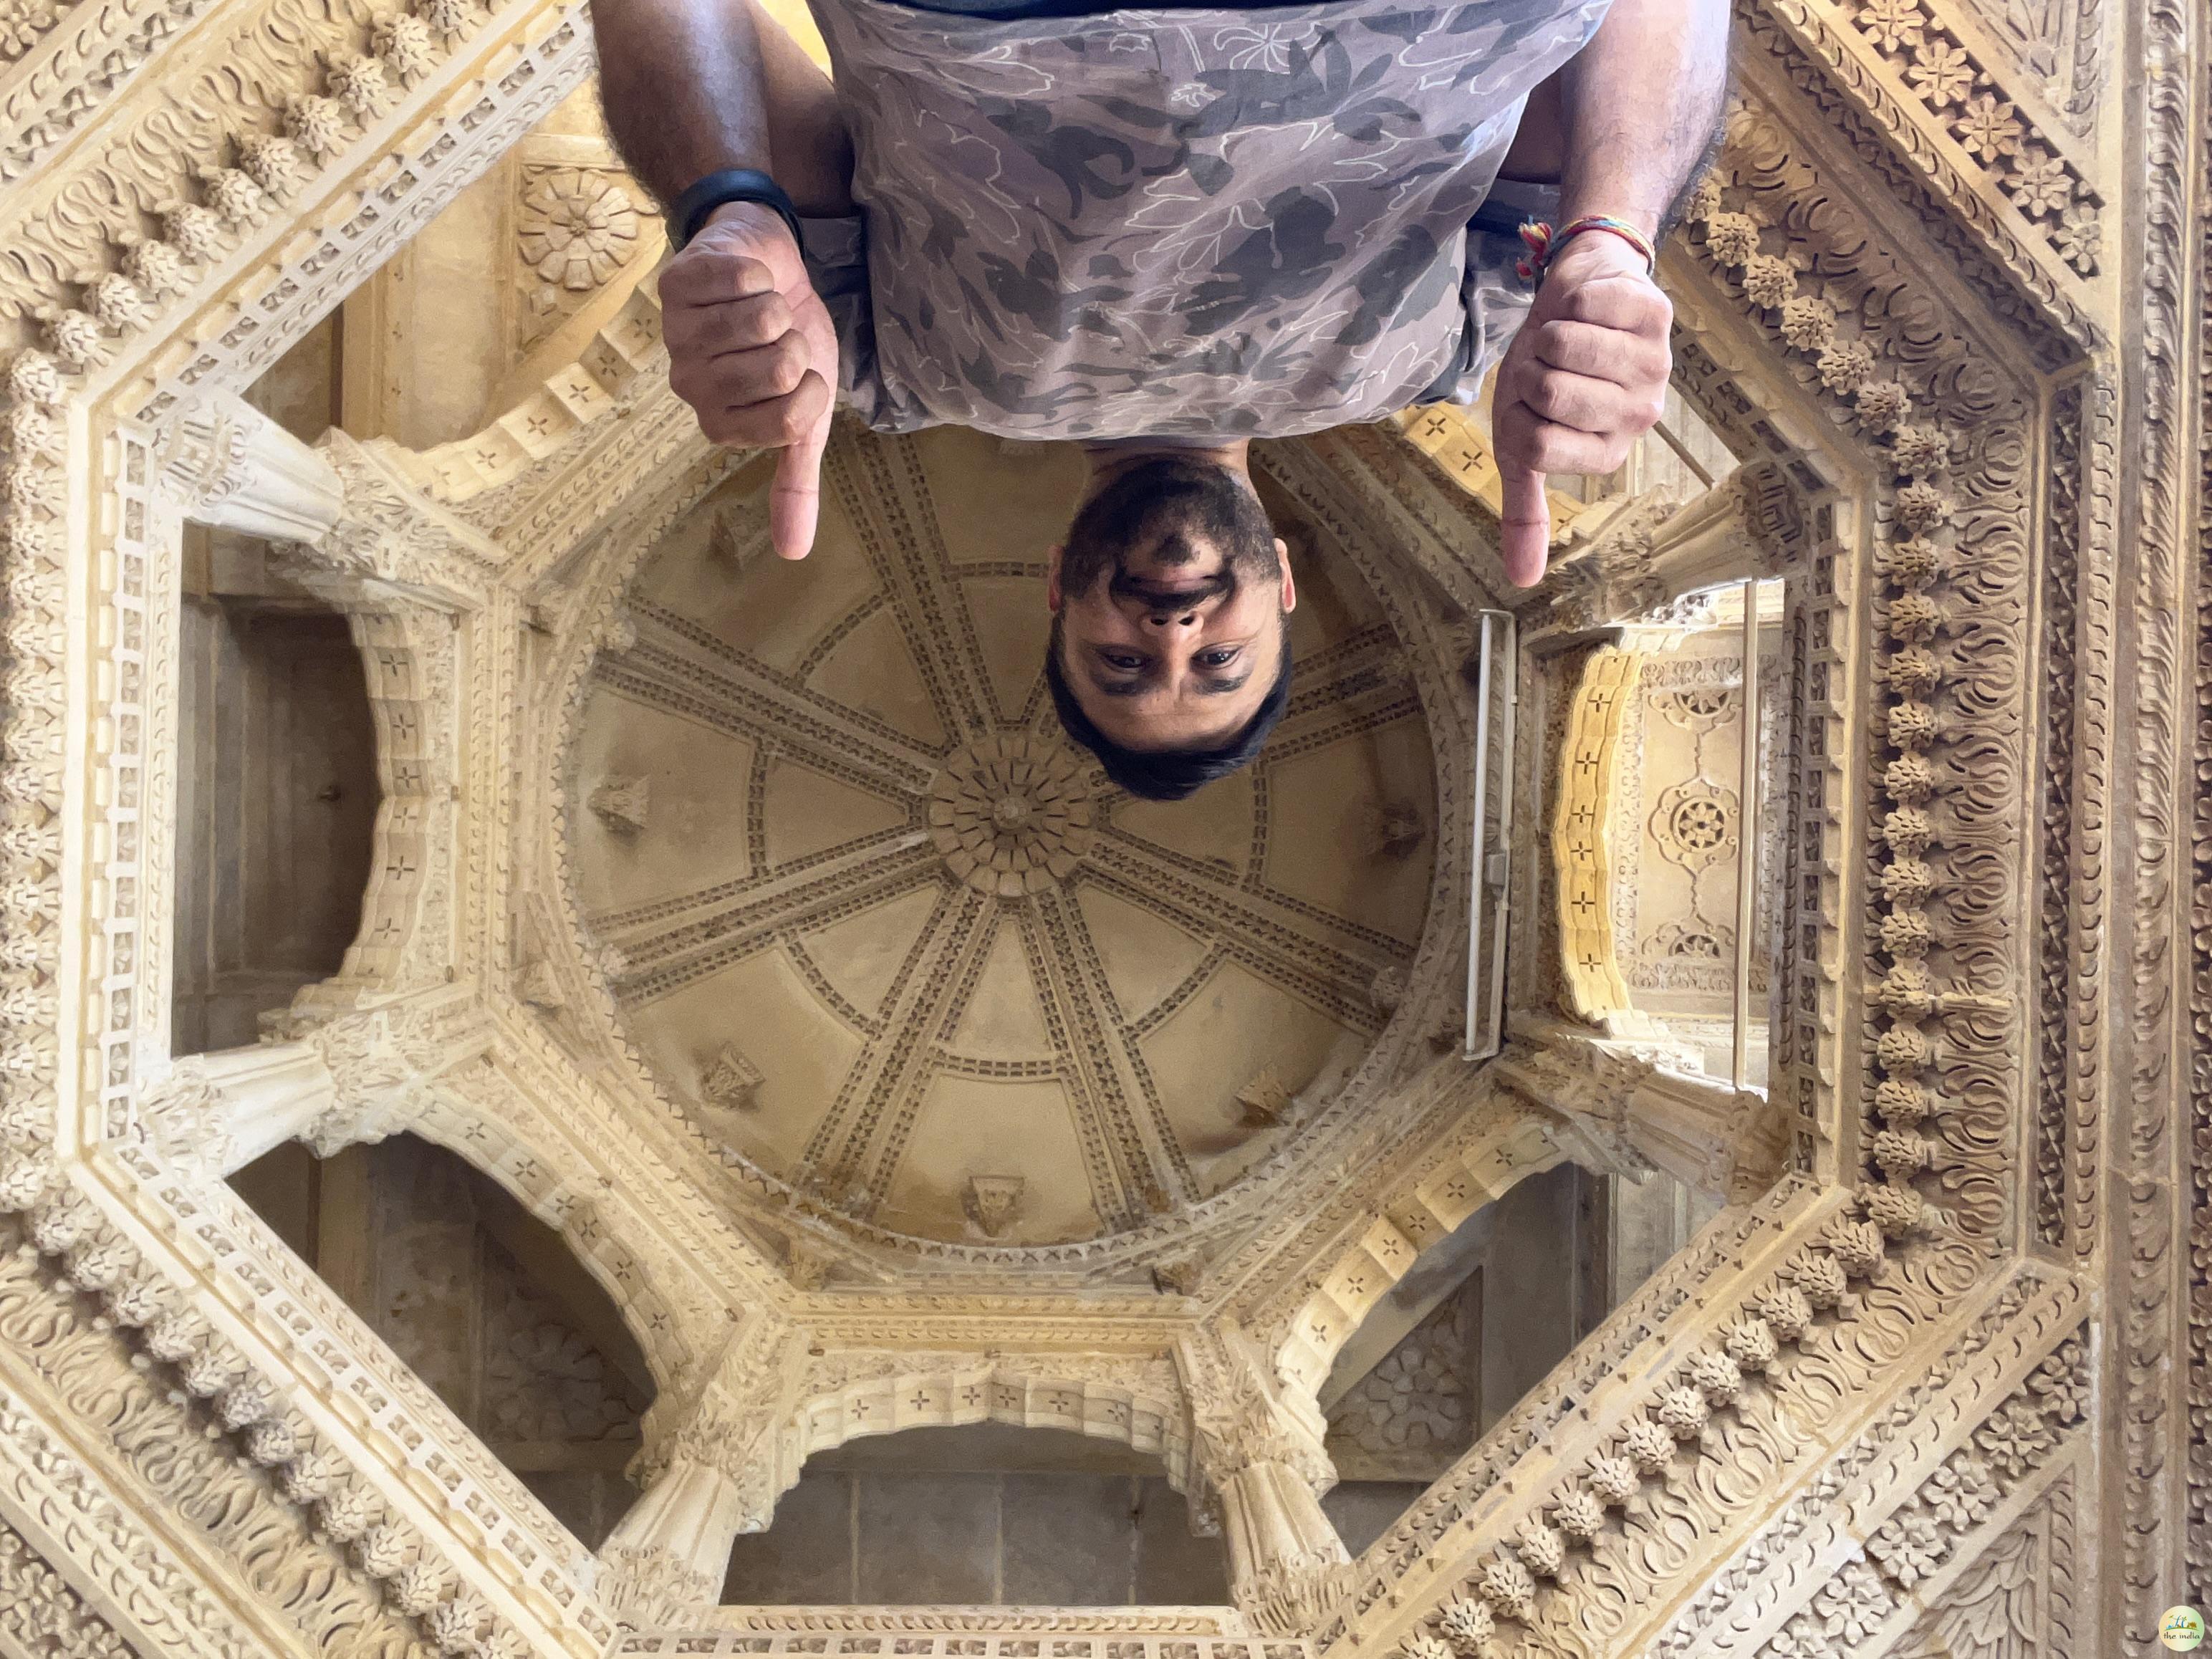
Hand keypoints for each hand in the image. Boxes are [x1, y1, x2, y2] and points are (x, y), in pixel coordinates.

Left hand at [659, 200, 838, 559]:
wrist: (770, 271)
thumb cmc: (788, 343)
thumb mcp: (804, 419)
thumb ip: (794, 483)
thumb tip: (794, 555)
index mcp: (721, 424)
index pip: (789, 421)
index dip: (813, 391)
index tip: (801, 378)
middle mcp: (691, 386)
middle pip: (780, 370)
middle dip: (797, 343)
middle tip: (778, 337)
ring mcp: (678, 334)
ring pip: (762, 322)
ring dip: (778, 304)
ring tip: (762, 306)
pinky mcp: (676, 283)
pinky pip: (743, 279)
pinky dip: (759, 272)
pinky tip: (746, 278)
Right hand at [1490, 231, 1672, 586]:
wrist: (1576, 297)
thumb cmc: (1547, 369)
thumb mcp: (1523, 443)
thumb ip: (1526, 512)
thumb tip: (1521, 582)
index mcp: (1606, 452)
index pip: (1535, 444)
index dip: (1517, 412)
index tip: (1534, 400)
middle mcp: (1639, 416)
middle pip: (1549, 395)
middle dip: (1530, 369)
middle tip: (1550, 363)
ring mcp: (1655, 365)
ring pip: (1563, 348)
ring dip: (1548, 331)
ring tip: (1566, 333)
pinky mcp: (1656, 314)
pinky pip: (1583, 306)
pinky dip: (1569, 299)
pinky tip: (1588, 306)